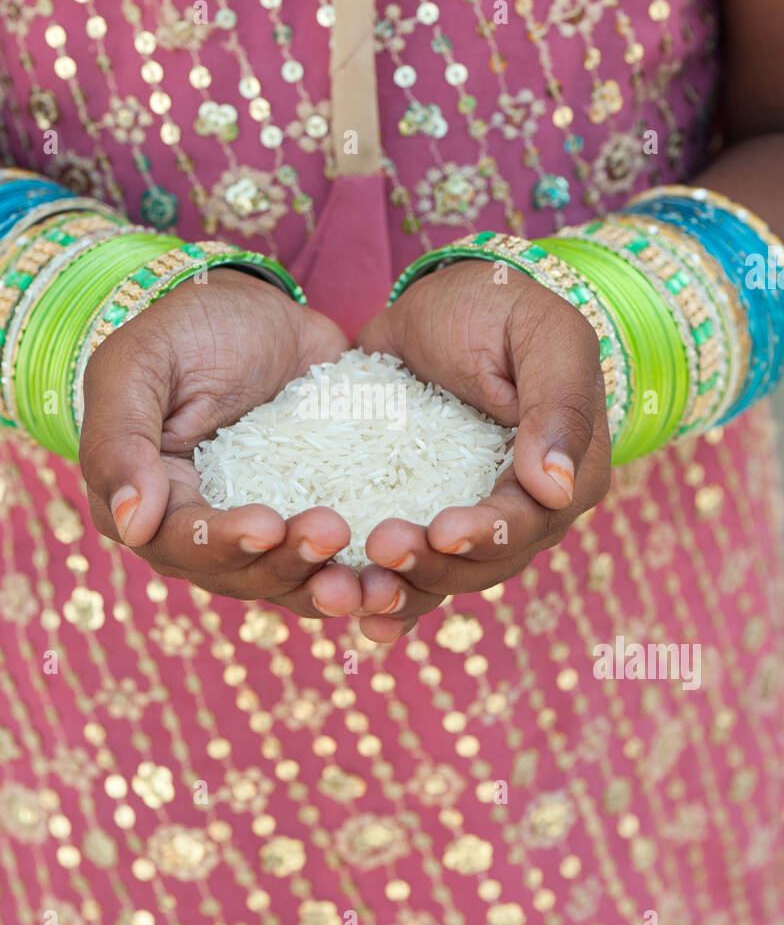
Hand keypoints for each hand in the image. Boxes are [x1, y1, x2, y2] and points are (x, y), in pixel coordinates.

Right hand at [80, 267, 362, 617]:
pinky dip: (367, 584)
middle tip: (332, 531)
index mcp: (151, 506)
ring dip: (330, 587)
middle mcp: (203, 536)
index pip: (179, 543)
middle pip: (242, 576)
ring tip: (372, 580)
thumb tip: (131, 525)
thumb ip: (120, 441)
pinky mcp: (312, 524)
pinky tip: (398, 585)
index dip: (221, 542)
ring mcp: (262, 537)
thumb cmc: (185, 331)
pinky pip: (338, 569)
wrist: (256, 314)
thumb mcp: (138, 366)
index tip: (266, 524)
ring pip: (292, 584)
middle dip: (287, 563)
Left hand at [353, 258, 611, 642]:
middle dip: (433, 567)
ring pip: (445, 579)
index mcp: (569, 475)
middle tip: (378, 547)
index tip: (440, 531)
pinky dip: (388, 600)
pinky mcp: (424, 518)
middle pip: (485, 565)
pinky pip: (413, 573)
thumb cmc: (502, 309)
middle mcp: (527, 512)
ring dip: (403, 592)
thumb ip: (559, 404)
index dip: (487, 533)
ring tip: (355, 591)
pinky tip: (357, 621)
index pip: (531, 521)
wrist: (443, 303)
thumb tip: (556, 487)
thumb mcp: (543, 334)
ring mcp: (473, 521)